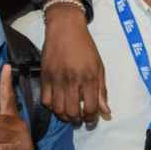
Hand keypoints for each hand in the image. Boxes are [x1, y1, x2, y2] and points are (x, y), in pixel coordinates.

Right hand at [41, 0, 109, 122]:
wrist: (65, 29)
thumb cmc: (85, 47)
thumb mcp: (99, 67)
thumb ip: (101, 91)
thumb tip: (106, 112)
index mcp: (88, 77)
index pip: (90, 107)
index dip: (91, 118)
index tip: (91, 119)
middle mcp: (72, 80)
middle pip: (72, 112)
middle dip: (77, 120)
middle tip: (80, 119)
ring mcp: (56, 80)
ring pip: (58, 109)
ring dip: (64, 117)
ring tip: (69, 114)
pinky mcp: (44, 77)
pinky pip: (45, 101)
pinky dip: (52, 107)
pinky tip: (58, 104)